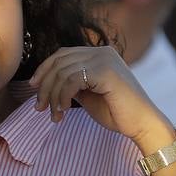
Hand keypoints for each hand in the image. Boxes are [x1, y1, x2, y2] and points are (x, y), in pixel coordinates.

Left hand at [28, 46, 170, 147]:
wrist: (142, 124)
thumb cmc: (118, 113)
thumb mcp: (89, 95)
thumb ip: (72, 84)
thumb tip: (46, 83)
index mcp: (100, 54)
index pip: (63, 53)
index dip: (44, 69)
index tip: (34, 87)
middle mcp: (102, 51)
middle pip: (59, 61)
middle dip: (44, 85)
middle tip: (39, 107)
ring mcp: (104, 59)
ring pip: (62, 72)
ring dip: (52, 96)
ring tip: (55, 114)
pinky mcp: (105, 71)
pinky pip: (71, 81)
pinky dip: (62, 96)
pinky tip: (64, 110)